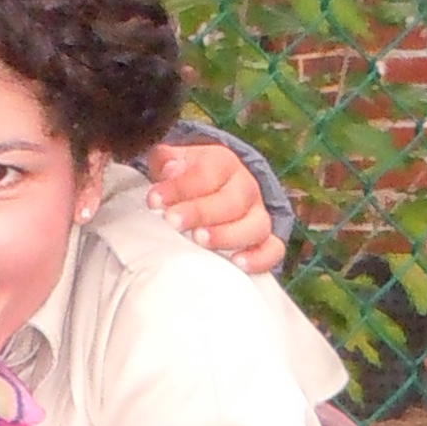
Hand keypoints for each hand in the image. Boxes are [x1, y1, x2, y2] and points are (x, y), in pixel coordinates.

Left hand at [149, 135, 282, 277]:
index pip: (207, 173)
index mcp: (223, 163)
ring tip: (199, 240)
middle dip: (201, 212)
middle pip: (232, 200)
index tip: (153, 200)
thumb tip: (171, 168)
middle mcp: (246, 188)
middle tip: (172, 221)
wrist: (214, 189)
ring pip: (255, 226)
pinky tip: (236, 263)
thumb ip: (168, 162)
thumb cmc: (187, 179)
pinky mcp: (266, 240)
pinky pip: (273, 249)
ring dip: (227, 235)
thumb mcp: (173, 162)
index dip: (180, 187)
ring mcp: (258, 215)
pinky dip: (259, 257)